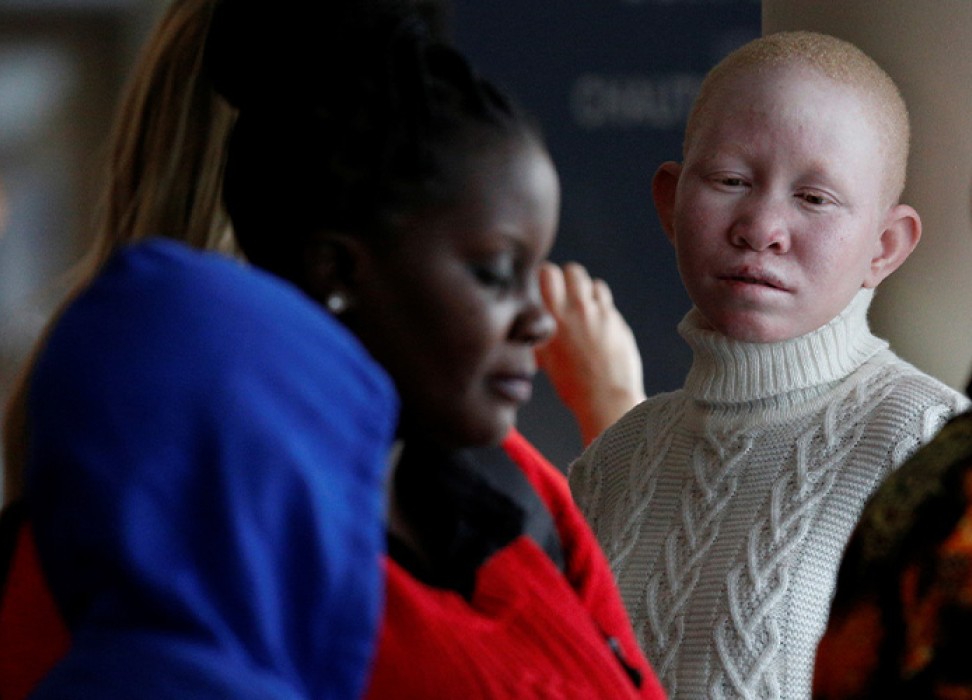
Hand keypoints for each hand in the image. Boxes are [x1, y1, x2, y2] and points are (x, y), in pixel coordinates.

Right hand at [535, 261, 646, 445]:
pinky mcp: (616, 319)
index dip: (545, 278)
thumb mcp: (545, 359)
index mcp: (552, 318)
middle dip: (567, 280)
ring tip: (581, 310)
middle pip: (572, 270)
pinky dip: (599, 304)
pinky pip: (605, 298)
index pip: (547, 272)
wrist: (606, 399)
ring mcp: (599, 312)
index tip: (544, 290)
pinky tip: (596, 321)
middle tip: (564, 297)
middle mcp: (576, 309)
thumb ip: (538, 335)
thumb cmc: (572, 385)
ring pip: (591, 282)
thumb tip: (530, 324)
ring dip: (584, 291)